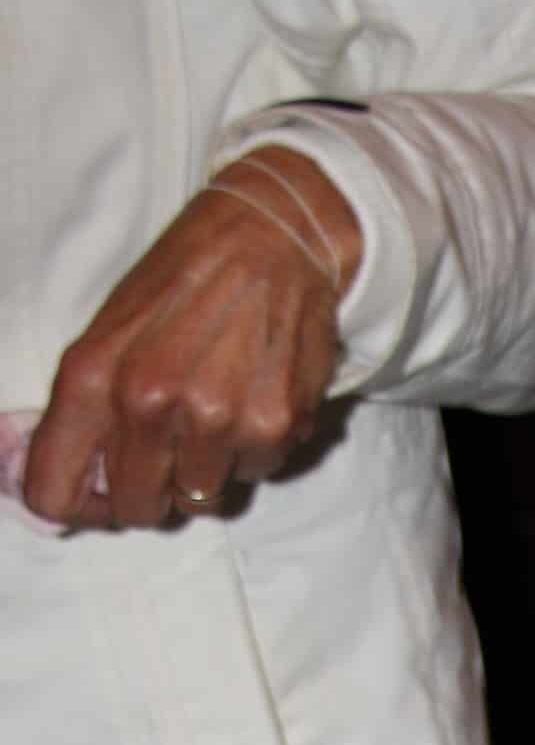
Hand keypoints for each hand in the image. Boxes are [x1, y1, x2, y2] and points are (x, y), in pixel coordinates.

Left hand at [23, 147, 362, 529]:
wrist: (271, 235)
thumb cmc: (186, 280)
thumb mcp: (112, 331)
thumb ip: (91, 409)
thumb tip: (87, 483)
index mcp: (94, 377)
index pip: (53, 493)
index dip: (79, 507)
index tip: (102, 494)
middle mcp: (149, 403)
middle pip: (138, 509)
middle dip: (154, 489)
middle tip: (173, 450)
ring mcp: (213, 419)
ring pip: (201, 497)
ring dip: (211, 465)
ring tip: (220, 404)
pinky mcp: (271, 426)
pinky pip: (256, 474)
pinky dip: (257, 447)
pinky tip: (256, 394)